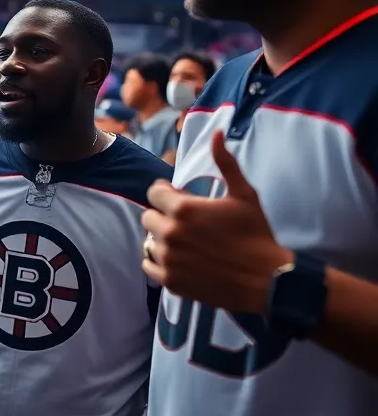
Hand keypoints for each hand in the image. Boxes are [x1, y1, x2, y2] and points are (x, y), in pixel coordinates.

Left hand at [142, 130, 292, 314]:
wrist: (267, 280)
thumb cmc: (257, 234)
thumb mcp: (244, 194)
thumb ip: (225, 163)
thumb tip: (216, 133)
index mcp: (183, 209)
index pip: (154, 194)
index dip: (166, 194)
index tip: (178, 198)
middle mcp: (170, 233)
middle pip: (149, 217)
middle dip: (163, 216)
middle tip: (184, 222)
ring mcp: (168, 259)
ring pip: (149, 242)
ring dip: (161, 240)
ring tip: (184, 242)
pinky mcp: (170, 281)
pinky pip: (149, 267)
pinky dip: (159, 263)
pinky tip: (178, 259)